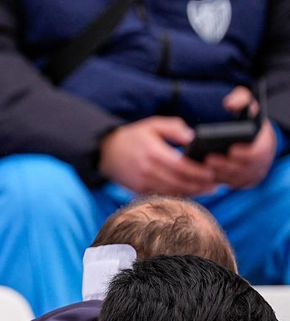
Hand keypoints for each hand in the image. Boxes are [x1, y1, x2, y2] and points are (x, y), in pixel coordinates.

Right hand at [98, 116, 217, 196]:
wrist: (105, 151)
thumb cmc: (133, 136)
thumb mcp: (152, 124)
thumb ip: (174, 128)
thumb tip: (192, 138)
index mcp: (153, 152)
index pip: (181, 166)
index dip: (198, 172)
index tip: (212, 173)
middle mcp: (148, 169)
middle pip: (180, 182)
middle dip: (200, 185)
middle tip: (215, 184)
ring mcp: (143, 182)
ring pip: (173, 192)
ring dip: (192, 193)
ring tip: (207, 190)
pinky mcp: (139, 190)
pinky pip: (163, 196)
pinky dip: (178, 196)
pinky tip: (190, 193)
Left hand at [203, 86, 276, 189]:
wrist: (253, 138)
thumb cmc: (248, 120)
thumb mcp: (248, 105)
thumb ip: (240, 99)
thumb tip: (229, 104)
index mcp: (263, 145)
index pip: (258, 153)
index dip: (246, 153)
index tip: (232, 150)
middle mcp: (258, 163)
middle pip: (243, 168)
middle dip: (226, 164)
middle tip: (209, 159)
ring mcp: (248, 174)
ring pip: (233, 178)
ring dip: (218, 174)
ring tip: (201, 166)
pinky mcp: (238, 182)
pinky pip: (226, 184)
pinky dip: (214, 181)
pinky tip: (199, 175)